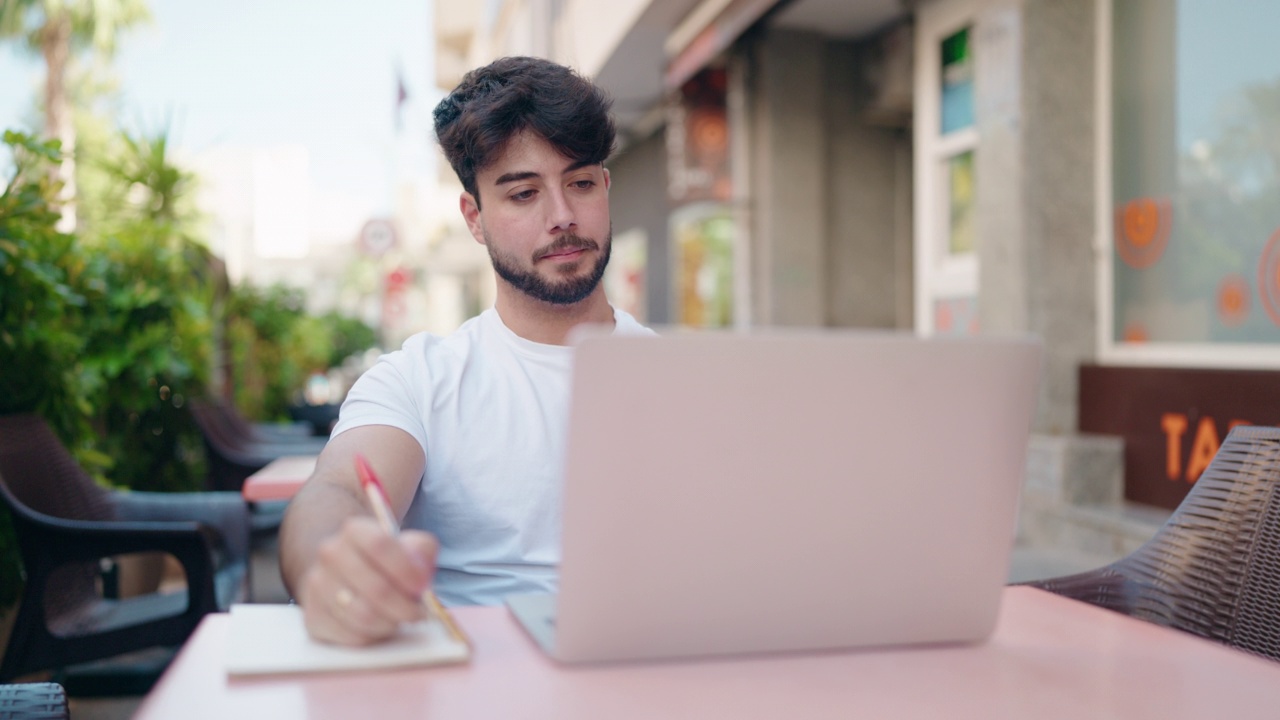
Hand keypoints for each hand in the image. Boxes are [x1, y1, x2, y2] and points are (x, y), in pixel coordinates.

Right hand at [298, 516, 438, 645]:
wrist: (345, 576)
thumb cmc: (385, 563)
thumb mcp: (409, 546)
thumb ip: (422, 551)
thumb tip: (420, 575)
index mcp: (355, 530)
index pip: (380, 545)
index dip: (406, 568)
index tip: (422, 586)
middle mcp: (330, 554)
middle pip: (375, 588)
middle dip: (404, 606)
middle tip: (418, 612)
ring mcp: (318, 585)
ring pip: (363, 615)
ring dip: (389, 622)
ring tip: (398, 618)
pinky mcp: (313, 617)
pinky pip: (352, 635)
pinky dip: (373, 635)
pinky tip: (378, 626)